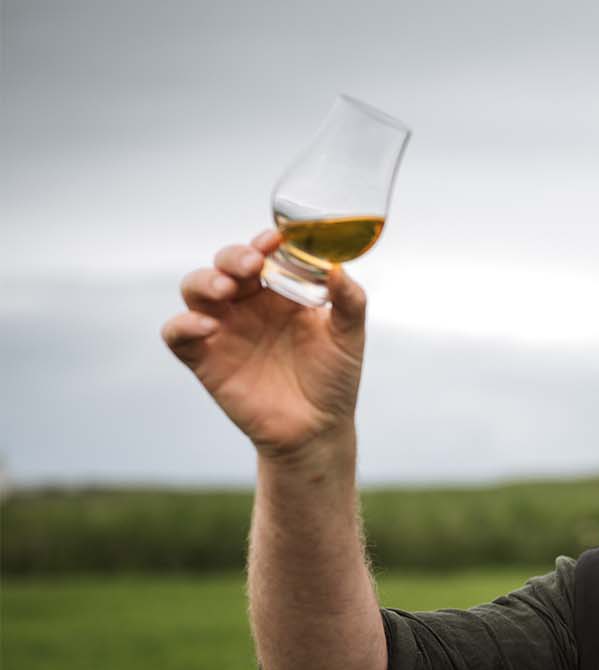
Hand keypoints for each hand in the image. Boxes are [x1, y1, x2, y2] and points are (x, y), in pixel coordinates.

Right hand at [161, 229, 367, 459]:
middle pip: (225, 265)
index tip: (275, 239)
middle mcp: (249, 304)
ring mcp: (224, 329)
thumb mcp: (349, 337)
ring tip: (226, 289)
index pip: (265, 255)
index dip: (265, 242)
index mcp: (281, 292)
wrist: (316, 429)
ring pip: (196, 289)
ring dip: (205, 281)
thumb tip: (338, 267)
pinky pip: (177, 333)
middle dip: (233, 257)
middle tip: (251, 264)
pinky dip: (184, 324)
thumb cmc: (333, 379)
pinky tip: (208, 327)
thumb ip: (350, 301)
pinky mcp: (204, 358)